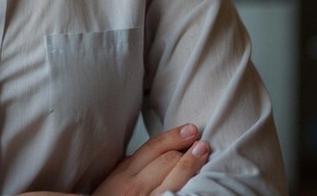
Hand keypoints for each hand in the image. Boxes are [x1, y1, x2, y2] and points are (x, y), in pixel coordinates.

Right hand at [93, 124, 210, 195]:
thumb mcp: (113, 179)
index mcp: (124, 172)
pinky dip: (188, 186)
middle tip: (202, 143)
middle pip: (167, 160)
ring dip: (191, 163)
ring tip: (203, 152)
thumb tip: (156, 149)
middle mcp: (135, 185)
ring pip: (175, 177)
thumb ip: (130, 165)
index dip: (174, 136)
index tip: (191, 129)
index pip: (153, 147)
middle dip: (186, 150)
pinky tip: (198, 180)